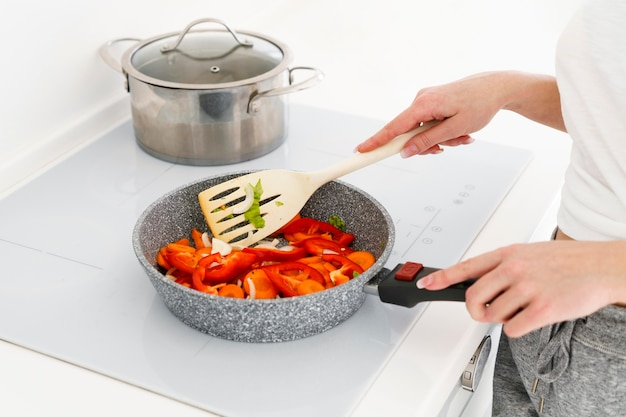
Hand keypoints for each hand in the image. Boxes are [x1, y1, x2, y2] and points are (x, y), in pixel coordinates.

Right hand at [355, 71, 563, 156]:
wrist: (497, 87)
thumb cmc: (480, 104)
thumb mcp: (455, 129)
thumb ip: (428, 141)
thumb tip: (406, 152)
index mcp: (423, 104)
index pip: (393, 128)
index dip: (376, 142)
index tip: (361, 152)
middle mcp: (420, 100)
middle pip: (409, 134)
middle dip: (426, 145)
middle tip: (447, 146)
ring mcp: (425, 101)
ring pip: (421, 132)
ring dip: (439, 139)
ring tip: (461, 136)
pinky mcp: (432, 103)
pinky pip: (428, 125)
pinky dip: (442, 132)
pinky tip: (459, 131)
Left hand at [417, 241, 625, 336]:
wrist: (602, 266)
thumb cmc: (569, 260)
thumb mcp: (530, 253)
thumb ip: (504, 266)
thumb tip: (480, 282)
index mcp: (508, 254)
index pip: (465, 267)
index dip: (442, 278)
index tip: (426, 285)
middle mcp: (514, 269)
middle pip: (473, 298)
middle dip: (477, 310)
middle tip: (487, 311)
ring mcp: (527, 288)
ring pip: (493, 316)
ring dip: (504, 318)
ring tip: (525, 306)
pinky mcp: (542, 308)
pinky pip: (512, 329)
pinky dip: (519, 328)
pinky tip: (533, 316)